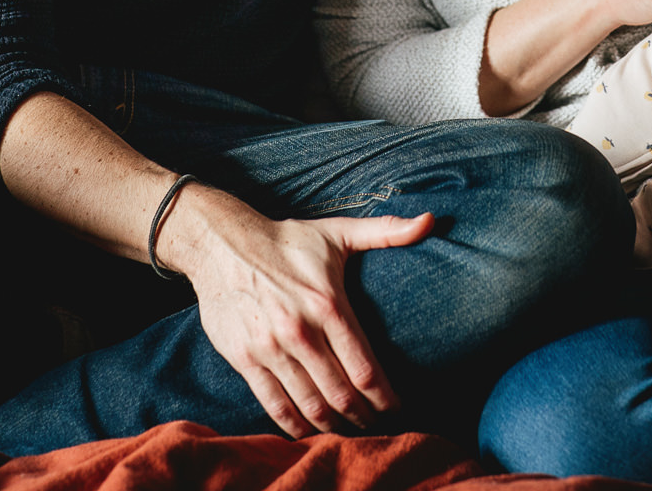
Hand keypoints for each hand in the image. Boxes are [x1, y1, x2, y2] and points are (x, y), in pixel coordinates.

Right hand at [177, 186, 433, 437]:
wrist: (222, 244)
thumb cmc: (287, 240)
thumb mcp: (338, 231)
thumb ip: (386, 231)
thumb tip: (430, 221)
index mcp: (328, 304)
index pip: (365, 368)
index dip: (386, 397)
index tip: (398, 408)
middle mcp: (300, 330)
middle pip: (341, 393)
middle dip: (364, 416)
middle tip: (378, 426)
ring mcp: (270, 347)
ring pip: (310, 404)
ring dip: (334, 425)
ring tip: (349, 430)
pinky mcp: (245, 358)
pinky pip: (274, 404)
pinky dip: (294, 425)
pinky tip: (310, 430)